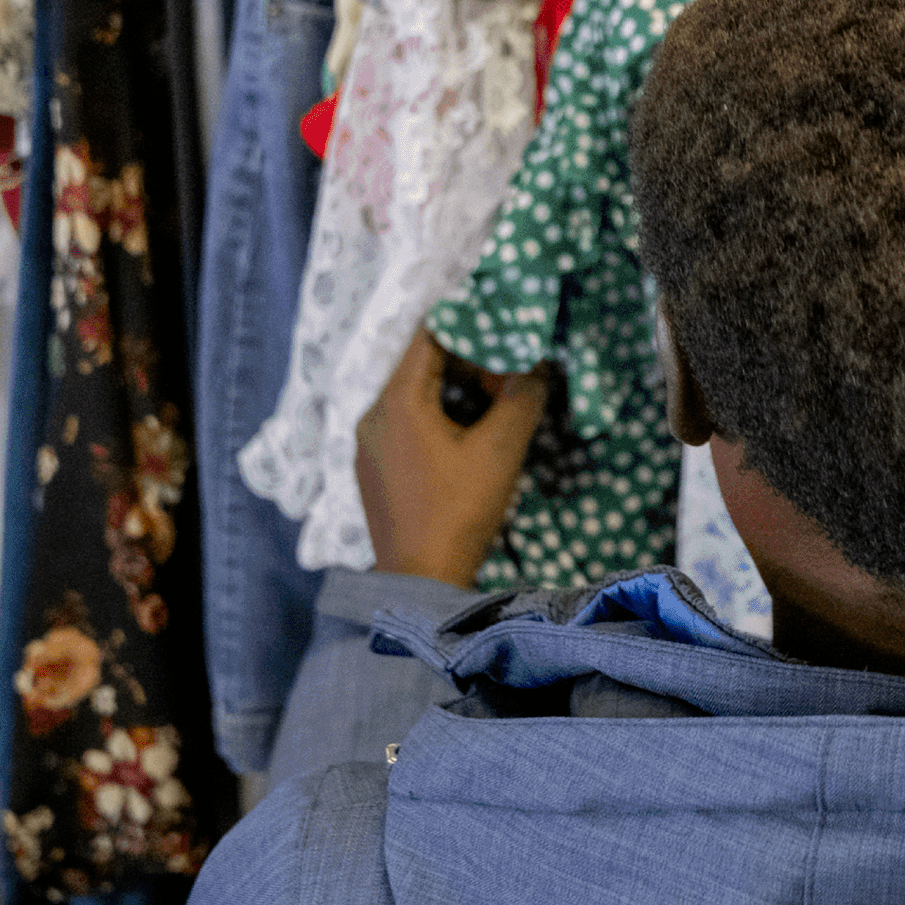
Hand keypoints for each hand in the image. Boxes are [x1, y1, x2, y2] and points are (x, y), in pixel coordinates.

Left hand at [356, 331, 545, 587]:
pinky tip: (465, 439)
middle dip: (466, 361)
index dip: (467, 324)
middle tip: (507, 374)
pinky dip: (435, 416)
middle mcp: (372, 415)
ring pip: (412, 394)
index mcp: (396, 402)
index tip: (502, 326)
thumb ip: (522, 398)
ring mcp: (368, 444)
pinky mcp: (372, 468)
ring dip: (453, 390)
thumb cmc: (459, 512)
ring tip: (493, 405)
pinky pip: (403, 423)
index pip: (429, 335)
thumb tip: (536, 364)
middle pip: (419, 364)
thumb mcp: (500, 451)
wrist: (419, 581)